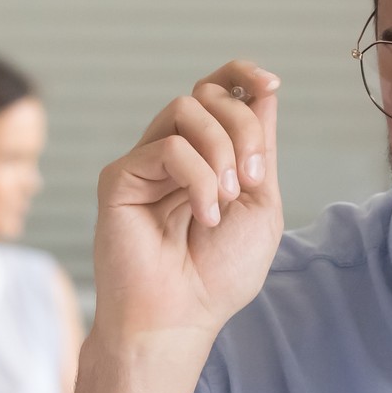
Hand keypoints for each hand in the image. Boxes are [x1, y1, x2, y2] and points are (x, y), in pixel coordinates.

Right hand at [91, 60, 282, 346]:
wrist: (181, 317)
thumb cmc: (219, 274)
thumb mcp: (261, 205)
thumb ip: (260, 149)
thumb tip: (264, 91)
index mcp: (209, 156)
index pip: (218, 92)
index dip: (243, 75)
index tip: (271, 84)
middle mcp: (175, 153)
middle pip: (209, 94)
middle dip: (244, 128)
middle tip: (252, 179)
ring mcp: (146, 162)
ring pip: (187, 109)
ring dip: (222, 150)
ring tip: (227, 200)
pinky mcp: (120, 176)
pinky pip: (169, 146)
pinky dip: (199, 178)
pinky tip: (204, 215)